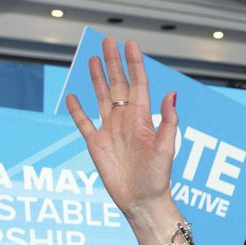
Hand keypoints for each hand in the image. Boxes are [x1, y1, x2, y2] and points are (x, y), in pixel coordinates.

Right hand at [64, 39, 178, 222]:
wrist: (142, 201)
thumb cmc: (158, 178)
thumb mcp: (165, 148)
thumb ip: (168, 121)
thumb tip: (172, 94)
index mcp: (142, 120)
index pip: (138, 85)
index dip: (134, 65)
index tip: (130, 45)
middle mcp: (126, 121)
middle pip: (118, 85)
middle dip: (114, 64)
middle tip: (108, 42)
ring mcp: (110, 131)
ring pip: (101, 98)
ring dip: (97, 79)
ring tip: (93, 59)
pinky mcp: (96, 144)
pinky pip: (84, 123)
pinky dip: (77, 110)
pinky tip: (73, 95)